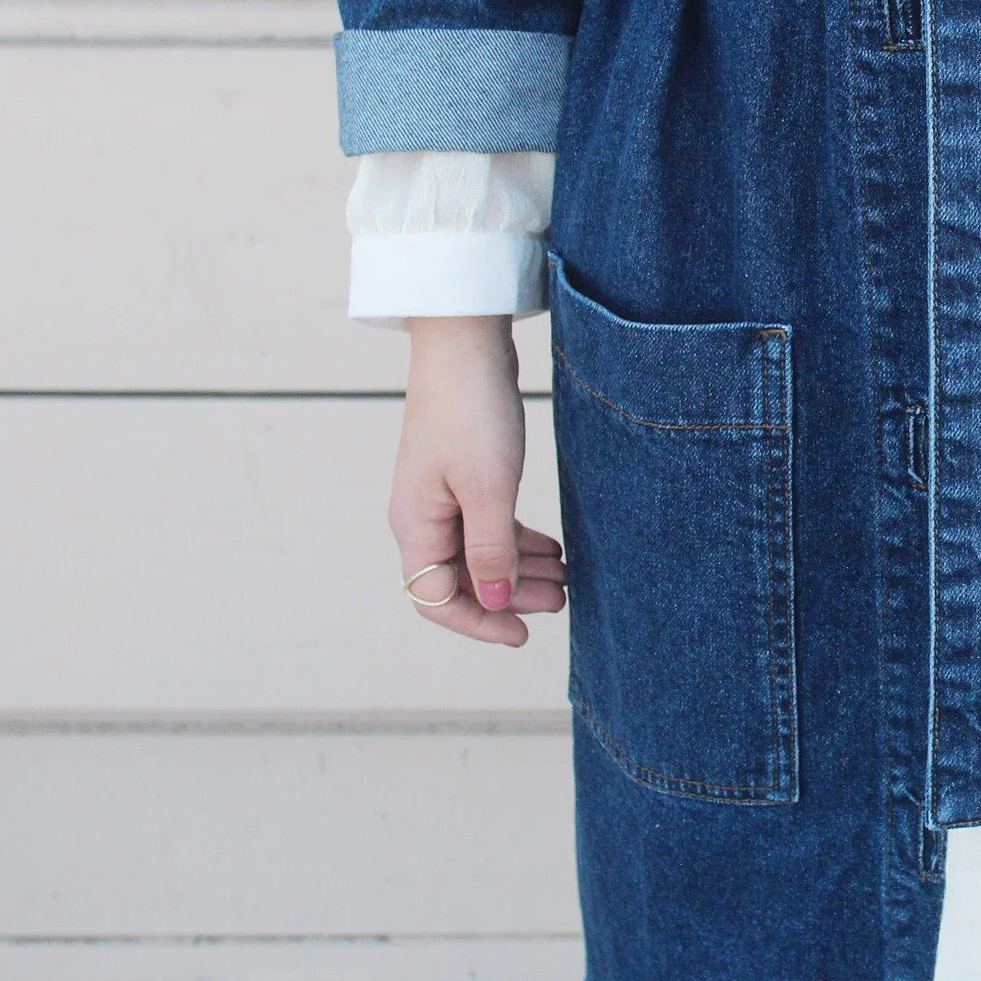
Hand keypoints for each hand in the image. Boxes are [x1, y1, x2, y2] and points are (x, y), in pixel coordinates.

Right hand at [389, 315, 565, 644]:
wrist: (466, 346)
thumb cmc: (471, 412)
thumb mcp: (488, 489)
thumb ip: (490, 551)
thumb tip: (496, 602)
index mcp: (416, 526)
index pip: (436, 599)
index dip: (480, 622)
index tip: (523, 634)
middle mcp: (422, 518)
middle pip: (461, 581)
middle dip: (510, 597)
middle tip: (560, 601)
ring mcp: (442, 497)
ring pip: (479, 554)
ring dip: (519, 570)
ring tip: (564, 578)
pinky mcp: (464, 477)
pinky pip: (488, 526)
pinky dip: (518, 542)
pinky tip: (551, 548)